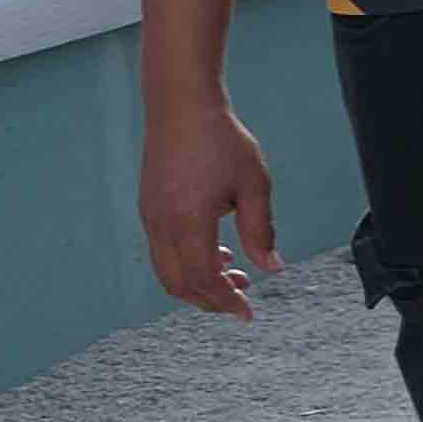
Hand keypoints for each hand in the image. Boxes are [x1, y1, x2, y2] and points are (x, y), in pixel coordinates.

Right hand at [140, 100, 280, 316]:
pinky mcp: (149, 207)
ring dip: (198, 282)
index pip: (204, 279)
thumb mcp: (254, 185)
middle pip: (179, 284)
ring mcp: (150, 217)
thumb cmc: (221, 140)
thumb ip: (261, 230)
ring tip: (235, 275)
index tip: (247, 314)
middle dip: (210, 299)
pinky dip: (187, 262)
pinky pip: (163, 250)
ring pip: (168, 270)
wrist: (181, 107)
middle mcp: (161, 225)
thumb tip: (273, 268)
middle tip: (242, 299)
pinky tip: (218, 253)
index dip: (226, 302)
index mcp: (188, 222)